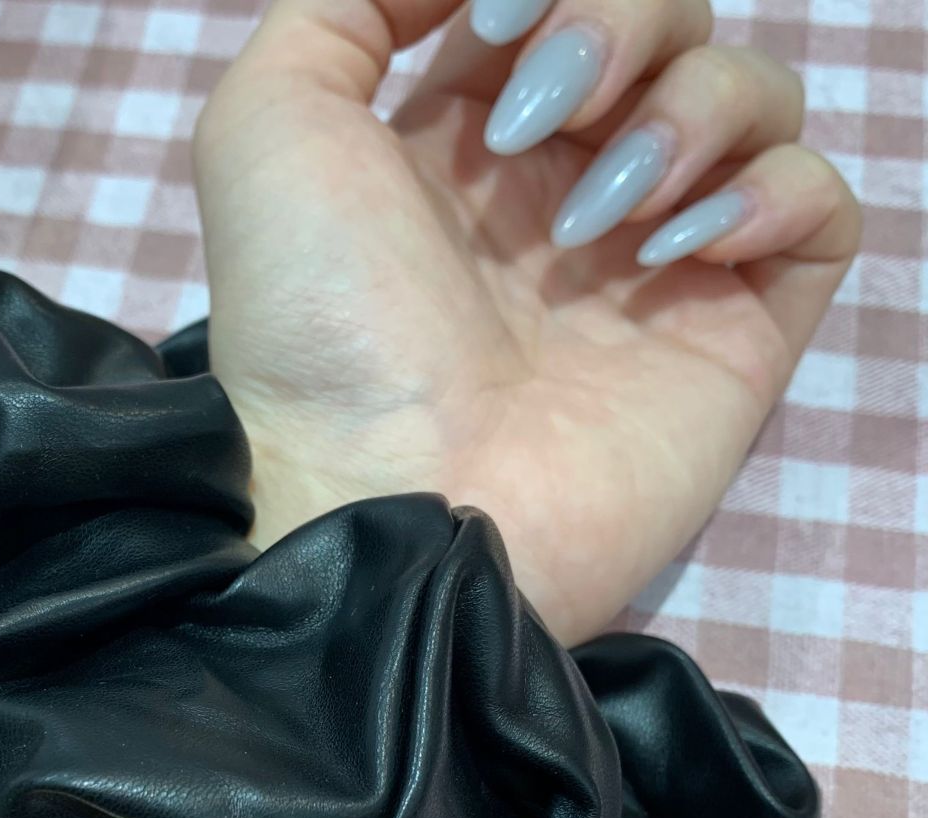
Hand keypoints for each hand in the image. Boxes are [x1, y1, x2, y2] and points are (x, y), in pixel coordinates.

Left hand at [192, 0, 859, 644]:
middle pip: (669, 28)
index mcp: (466, 141)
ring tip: (605, 212)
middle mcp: (565, 193)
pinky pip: (818, 212)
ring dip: (696, 110)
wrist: (381, 497)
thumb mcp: (270, 126)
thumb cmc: (315, 322)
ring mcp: (652, 264)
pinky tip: (673, 250)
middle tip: (549, 117)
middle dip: (625, 23)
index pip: (557, 5)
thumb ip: (348, 7)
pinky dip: (771, 195)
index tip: (498, 34)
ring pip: (753, 100)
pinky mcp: (729, 335)